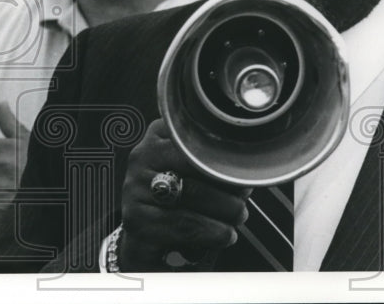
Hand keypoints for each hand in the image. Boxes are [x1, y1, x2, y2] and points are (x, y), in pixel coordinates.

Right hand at [119, 118, 249, 270]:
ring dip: (226, 209)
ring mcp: (135, 189)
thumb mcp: (189, 178)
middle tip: (242, 200)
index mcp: (157, 140)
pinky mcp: (137, 221)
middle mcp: (142, 158)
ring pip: (194, 192)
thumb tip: (247, 170)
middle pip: (197, 163)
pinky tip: (224, 235)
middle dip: (230, 185)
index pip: (197, 139)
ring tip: (237, 217)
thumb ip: (211, 166)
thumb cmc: (174, 206)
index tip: (242, 174)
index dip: (225, 158)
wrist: (141, 244)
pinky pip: (186, 223)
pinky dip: (213, 232)